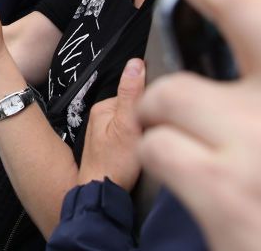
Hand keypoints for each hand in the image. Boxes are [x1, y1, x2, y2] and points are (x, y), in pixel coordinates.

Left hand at [76, 59, 145, 190]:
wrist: (103, 195)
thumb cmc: (115, 165)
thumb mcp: (128, 126)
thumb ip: (131, 95)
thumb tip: (135, 64)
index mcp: (103, 107)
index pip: (136, 93)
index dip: (152, 104)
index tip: (159, 118)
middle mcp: (101, 117)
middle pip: (136, 108)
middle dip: (148, 119)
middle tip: (150, 136)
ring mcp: (105, 132)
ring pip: (135, 123)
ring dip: (145, 132)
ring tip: (145, 146)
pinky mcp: (112, 146)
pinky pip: (132, 136)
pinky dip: (140, 142)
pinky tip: (141, 153)